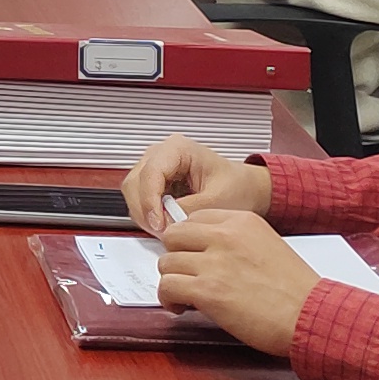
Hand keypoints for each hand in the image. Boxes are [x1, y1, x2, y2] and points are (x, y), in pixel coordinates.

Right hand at [121, 135, 268, 232]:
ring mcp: (156, 167)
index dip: (149, 201)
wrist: (245, 188)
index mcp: (178, 148)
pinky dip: (148, 214)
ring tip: (166, 228)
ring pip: (133, 191)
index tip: (159, 224)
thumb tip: (166, 221)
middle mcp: (162, 154)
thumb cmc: (236, 186)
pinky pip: (140, 198)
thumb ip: (189, 209)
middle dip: (145, 210)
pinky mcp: (155, 181)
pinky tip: (165, 222)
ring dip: (145, 213)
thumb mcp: (218, 200)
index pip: (150, 173)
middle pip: (135, 182)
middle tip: (162, 231)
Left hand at [152, 207, 319, 355]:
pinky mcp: (207, 291)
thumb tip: (205, 250)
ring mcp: (215, 262)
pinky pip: (168, 287)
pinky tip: (181, 306)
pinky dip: (169, 299)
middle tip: (185, 274)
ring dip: (172, 281)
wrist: (312, 315)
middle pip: (173, 236)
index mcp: (241, 221)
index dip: (188, 241)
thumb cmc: (296, 290)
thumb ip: (235, 241)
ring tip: (185, 295)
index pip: (193, 218)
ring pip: (166, 263)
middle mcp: (225, 236)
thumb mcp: (267, 245)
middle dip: (176, 257)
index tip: (190, 255)